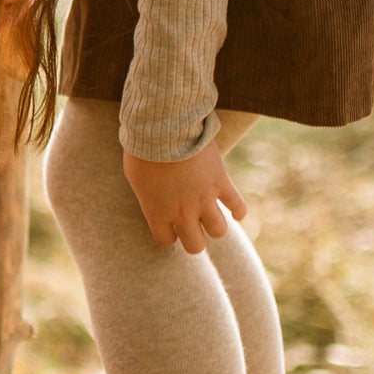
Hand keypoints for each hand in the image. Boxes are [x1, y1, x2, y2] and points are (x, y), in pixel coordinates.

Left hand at [123, 140, 244, 253]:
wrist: (165, 128)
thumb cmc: (143, 150)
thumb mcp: (135, 177)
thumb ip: (147, 195)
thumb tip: (154, 200)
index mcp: (157, 212)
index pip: (166, 240)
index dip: (169, 234)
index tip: (170, 226)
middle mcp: (182, 212)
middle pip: (196, 245)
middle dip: (195, 239)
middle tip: (193, 228)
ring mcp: (204, 199)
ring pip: (219, 231)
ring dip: (216, 226)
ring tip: (212, 216)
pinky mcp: (221, 183)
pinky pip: (238, 206)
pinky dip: (239, 211)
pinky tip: (235, 211)